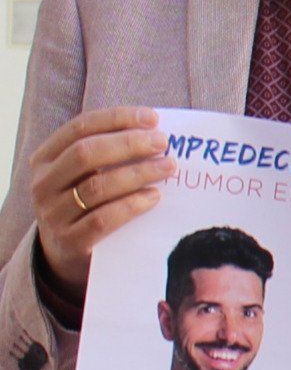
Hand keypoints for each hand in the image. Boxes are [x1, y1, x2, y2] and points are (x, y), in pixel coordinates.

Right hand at [30, 107, 172, 296]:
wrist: (66, 251)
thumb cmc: (86, 201)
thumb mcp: (86, 174)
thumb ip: (110, 152)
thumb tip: (155, 130)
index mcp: (45, 159)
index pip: (79, 128)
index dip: (117, 119)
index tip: (152, 118)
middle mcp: (44, 184)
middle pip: (85, 154)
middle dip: (129, 144)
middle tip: (162, 143)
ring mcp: (53, 214)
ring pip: (97, 187)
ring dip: (138, 173)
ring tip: (168, 167)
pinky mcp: (70, 241)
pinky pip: (103, 219)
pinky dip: (132, 205)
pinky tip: (154, 197)